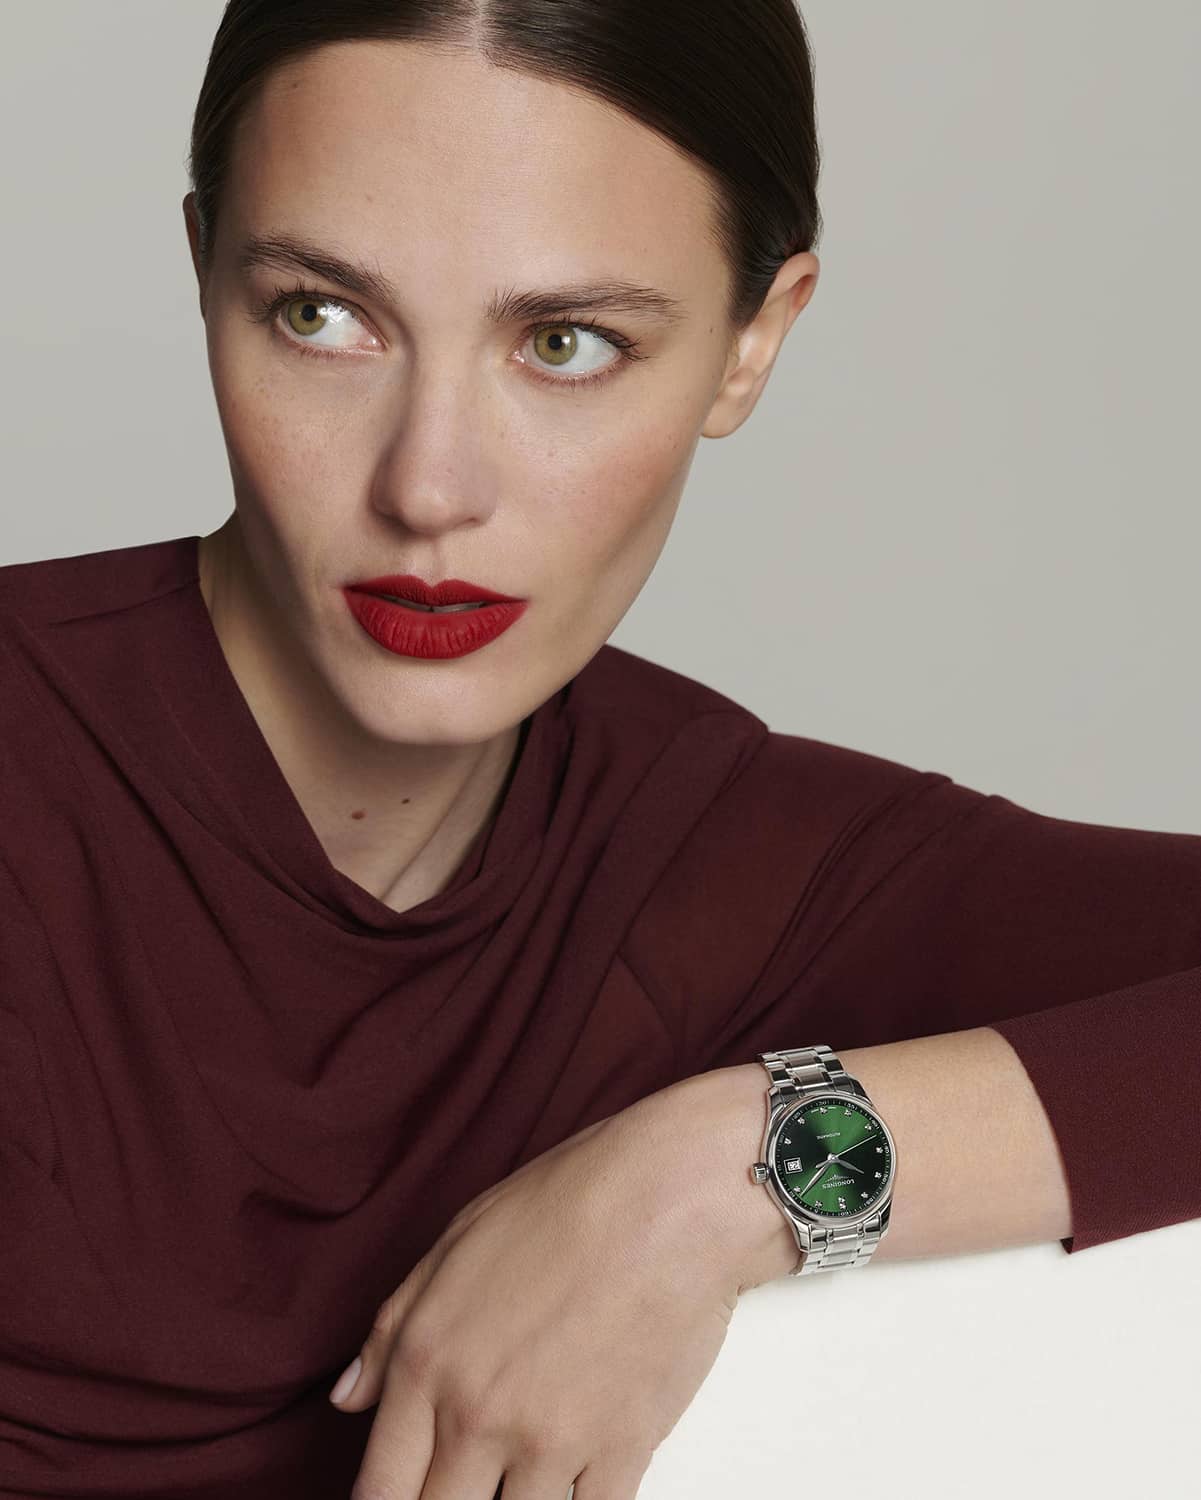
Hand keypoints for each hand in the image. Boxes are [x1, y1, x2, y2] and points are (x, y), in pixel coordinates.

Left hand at [332, 1078, 748, 1499]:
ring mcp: (549, 1441)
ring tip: (528, 1469)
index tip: (408, 1495)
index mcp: (425, 1361)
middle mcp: (477, 1413)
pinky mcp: (619, 1452)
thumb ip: (390, 1330)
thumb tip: (347, 1396)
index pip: (379, 1490)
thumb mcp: (456, 1243)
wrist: (669, 1197)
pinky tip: (580, 1475)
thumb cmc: (568, 1202)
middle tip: (472, 1478)